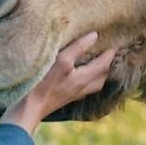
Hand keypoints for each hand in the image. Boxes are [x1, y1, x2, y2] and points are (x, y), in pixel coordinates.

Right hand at [0, 32, 115, 133]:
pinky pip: (84, 88)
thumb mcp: (61, 61)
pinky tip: (82, 78)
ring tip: (99, 64)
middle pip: (102, 76)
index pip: (104, 64)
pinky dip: (88, 81)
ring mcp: (73, 94)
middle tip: (110, 52)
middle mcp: (82, 87)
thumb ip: (78, 48)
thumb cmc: (43, 83)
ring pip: (94, 84)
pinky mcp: (64, 98)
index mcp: (84, 78)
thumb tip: (94, 36)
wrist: (29, 108)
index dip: (111, 53)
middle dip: (108, 64)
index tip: (117, 42)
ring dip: (100, 74)